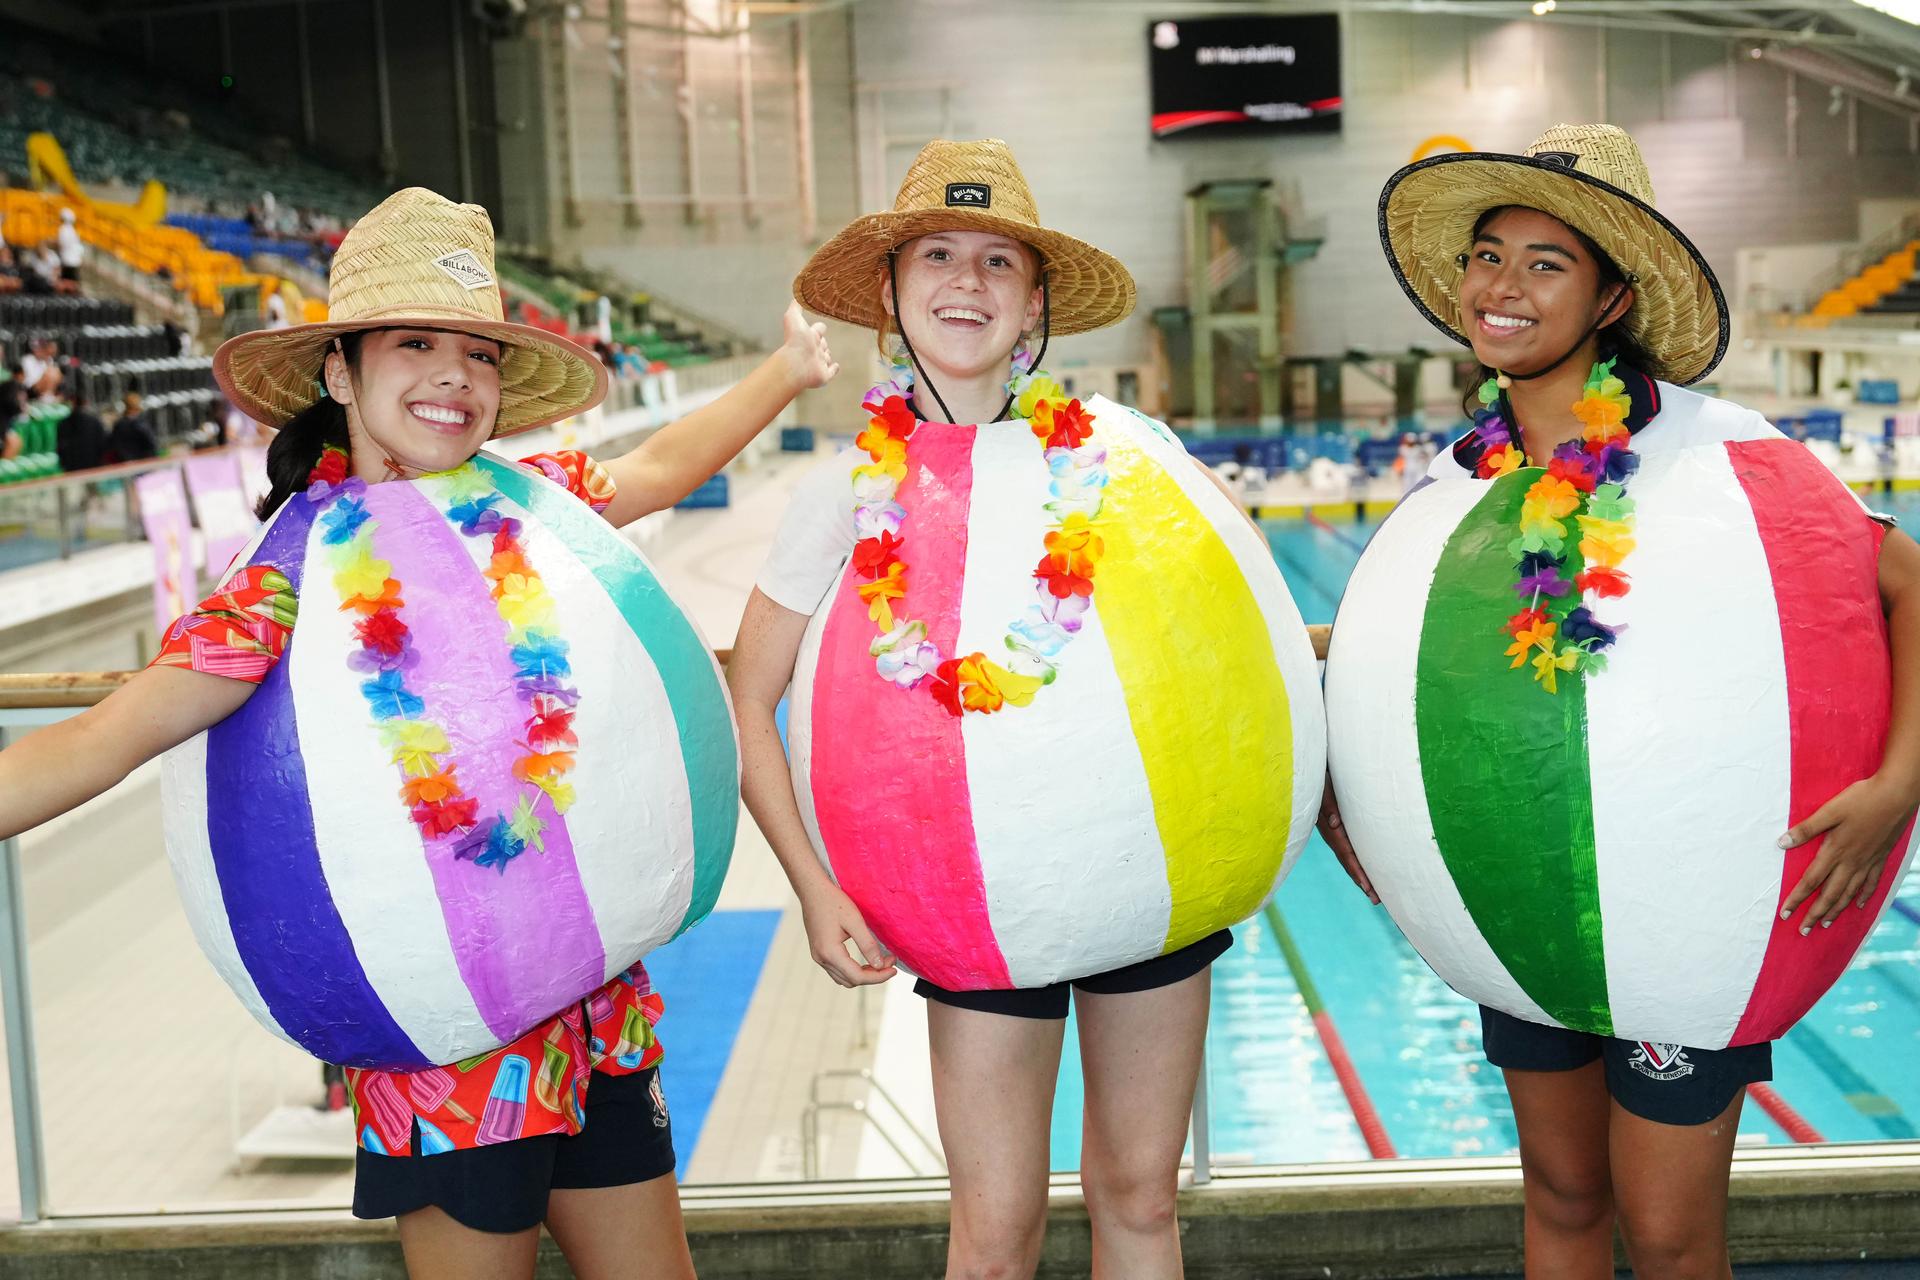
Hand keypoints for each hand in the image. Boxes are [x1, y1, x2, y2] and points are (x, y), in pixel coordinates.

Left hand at [777, 301, 837, 391]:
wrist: (797, 364)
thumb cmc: (795, 341)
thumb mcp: (793, 317)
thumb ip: (796, 306)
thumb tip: (797, 294)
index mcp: (808, 336)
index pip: (817, 330)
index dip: (819, 328)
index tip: (821, 327)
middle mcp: (813, 349)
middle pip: (822, 343)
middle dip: (823, 342)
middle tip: (822, 341)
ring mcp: (819, 362)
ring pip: (826, 356)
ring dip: (826, 354)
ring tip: (825, 353)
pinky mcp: (824, 374)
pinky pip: (831, 371)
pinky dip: (833, 369)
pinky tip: (835, 366)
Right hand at [798, 880, 896, 986]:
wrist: (812, 890)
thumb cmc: (832, 901)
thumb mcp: (854, 920)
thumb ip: (867, 944)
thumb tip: (879, 965)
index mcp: (830, 952)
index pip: (858, 977)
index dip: (878, 977)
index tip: (894, 969)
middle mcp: (821, 959)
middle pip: (852, 980)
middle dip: (873, 975)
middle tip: (889, 961)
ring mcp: (818, 957)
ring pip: (844, 978)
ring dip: (863, 974)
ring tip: (879, 962)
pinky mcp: (818, 952)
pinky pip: (837, 971)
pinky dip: (852, 970)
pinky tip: (864, 960)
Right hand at [1319, 771, 1377, 903]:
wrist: (1310, 766)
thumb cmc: (1318, 775)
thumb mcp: (1323, 788)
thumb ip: (1328, 805)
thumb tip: (1335, 824)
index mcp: (1330, 827)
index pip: (1347, 854)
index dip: (1358, 872)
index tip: (1368, 888)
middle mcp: (1331, 831)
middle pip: (1348, 860)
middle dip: (1361, 880)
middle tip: (1377, 900)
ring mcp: (1332, 828)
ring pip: (1347, 854)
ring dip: (1359, 873)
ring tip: (1372, 891)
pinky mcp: (1335, 821)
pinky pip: (1346, 843)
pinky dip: (1354, 857)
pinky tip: (1362, 866)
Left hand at [1778, 772, 1918, 932]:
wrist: (1897, 795)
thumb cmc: (1861, 799)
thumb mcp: (1829, 811)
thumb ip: (1806, 829)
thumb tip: (1781, 843)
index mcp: (1835, 851)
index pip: (1810, 881)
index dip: (1796, 899)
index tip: (1785, 914)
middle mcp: (1852, 862)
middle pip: (1829, 894)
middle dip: (1814, 914)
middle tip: (1803, 930)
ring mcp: (1868, 862)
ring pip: (1850, 893)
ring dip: (1836, 910)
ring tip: (1826, 924)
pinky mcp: (1881, 858)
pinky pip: (1871, 883)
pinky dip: (1864, 896)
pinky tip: (1860, 905)